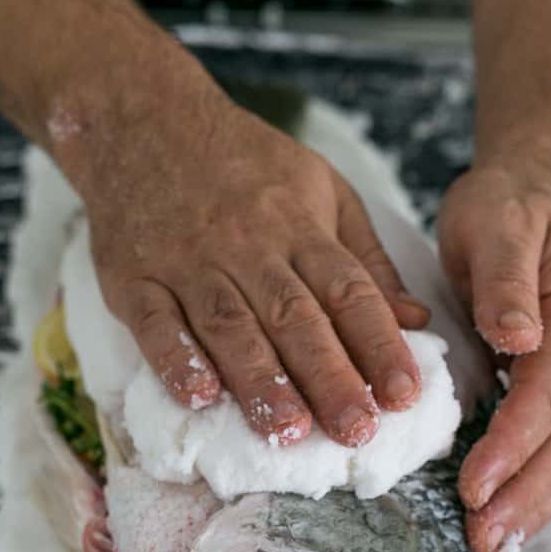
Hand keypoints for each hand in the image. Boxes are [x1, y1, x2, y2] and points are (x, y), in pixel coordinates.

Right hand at [56, 59, 428, 447]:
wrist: (145, 121)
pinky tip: (198, 395)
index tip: (405, 394)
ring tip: (289, 430)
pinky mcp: (136, 278)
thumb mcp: (323, 191)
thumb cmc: (247, 166)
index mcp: (301, 227)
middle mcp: (249, 246)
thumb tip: (415, 320)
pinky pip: (155, 322)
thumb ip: (366, 260)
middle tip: (356, 429)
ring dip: (260, 379)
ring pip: (229, 326)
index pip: (348, 292)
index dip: (379, 344)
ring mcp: (188, 262)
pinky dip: (175, 358)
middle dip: (329, 377)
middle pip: (294, 318)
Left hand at [437, 160, 550, 551]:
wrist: (528, 197)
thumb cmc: (510, 209)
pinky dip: (530, 492)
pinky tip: (503, 520)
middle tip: (483, 541)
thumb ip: (508, 281)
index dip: (514, 446)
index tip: (474, 485)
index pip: (548, 397)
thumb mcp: (501, 226)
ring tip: (492, 549)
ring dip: (531, 508)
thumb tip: (518, 336)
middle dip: (525, 498)